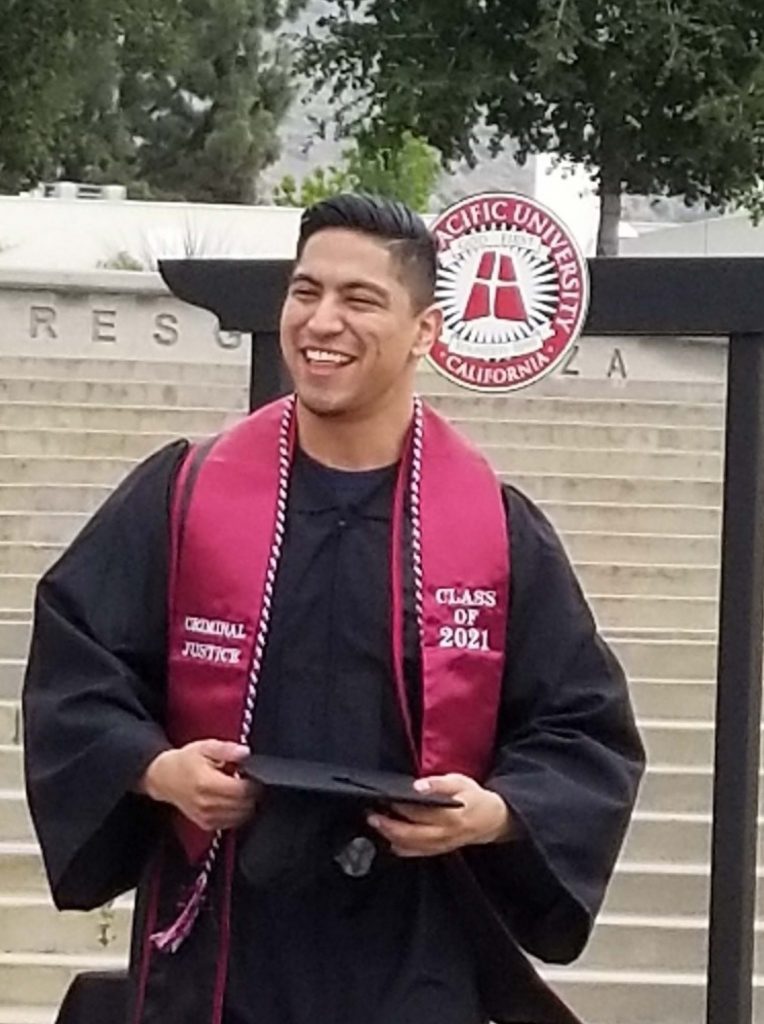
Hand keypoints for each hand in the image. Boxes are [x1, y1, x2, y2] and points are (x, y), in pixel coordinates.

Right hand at [137, 739, 259, 831]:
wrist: (164, 778)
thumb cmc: (185, 761)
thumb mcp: (205, 747)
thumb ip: (227, 749)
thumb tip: (245, 752)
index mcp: (207, 783)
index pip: (242, 791)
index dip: (253, 783)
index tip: (253, 775)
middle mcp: (207, 804)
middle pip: (244, 805)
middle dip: (252, 794)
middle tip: (248, 781)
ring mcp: (206, 817)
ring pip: (241, 817)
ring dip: (246, 804)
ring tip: (239, 790)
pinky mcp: (206, 824)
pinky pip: (232, 823)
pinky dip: (238, 813)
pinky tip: (233, 800)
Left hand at [367, 773, 515, 857]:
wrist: (492, 820)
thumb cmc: (474, 798)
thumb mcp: (460, 782)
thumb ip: (439, 784)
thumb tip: (418, 786)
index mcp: (451, 816)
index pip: (419, 813)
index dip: (399, 806)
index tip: (382, 797)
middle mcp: (445, 835)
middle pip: (410, 834)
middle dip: (387, 826)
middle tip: (371, 815)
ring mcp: (442, 846)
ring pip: (411, 846)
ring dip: (391, 836)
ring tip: (376, 824)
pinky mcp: (440, 850)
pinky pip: (417, 853)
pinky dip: (401, 848)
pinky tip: (389, 841)